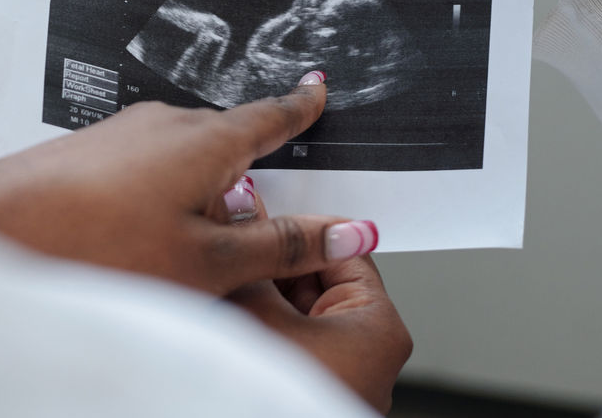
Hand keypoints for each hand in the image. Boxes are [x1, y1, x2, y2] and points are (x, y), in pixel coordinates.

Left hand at [0, 72, 380, 294]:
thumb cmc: (95, 248)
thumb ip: (281, 245)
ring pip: (183, 157)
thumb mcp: (208, 263)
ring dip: (198, 190)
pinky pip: (144, 166)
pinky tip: (140, 235)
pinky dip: (159, 194)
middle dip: (249, 168)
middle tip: (265, 213)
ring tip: (191, 246)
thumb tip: (348, 230)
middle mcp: (165, 124)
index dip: (300, 107)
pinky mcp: (89, 150)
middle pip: (228, 140)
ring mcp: (123, 133)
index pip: (271, 116)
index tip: (317, 89)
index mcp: (207, 140)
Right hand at [226, 181, 410, 412]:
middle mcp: (365, 352)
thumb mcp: (257, 308)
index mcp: (379, 327)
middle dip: (270, 258)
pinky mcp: (303, 389)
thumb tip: (241, 205)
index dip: (298, 222)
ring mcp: (333, 374)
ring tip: (222, 273)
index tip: (262, 204)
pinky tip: (223, 309)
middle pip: (315, 278)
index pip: (342, 247)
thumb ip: (253, 252)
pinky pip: (283, 339)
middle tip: (231, 232)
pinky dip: (256, 323)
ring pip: (293, 310)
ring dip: (257, 291)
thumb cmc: (275, 399)